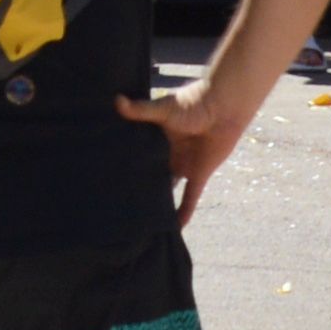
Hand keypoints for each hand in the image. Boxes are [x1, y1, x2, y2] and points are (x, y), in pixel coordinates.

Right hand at [116, 70, 261, 219]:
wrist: (224, 107)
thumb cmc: (193, 102)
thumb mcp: (163, 108)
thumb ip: (141, 110)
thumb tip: (116, 101)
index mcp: (156, 137)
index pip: (137, 154)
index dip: (125, 165)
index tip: (106, 179)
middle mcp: (168, 154)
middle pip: (151, 175)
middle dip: (139, 188)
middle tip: (119, 205)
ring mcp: (183, 165)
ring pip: (168, 189)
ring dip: (159, 203)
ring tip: (142, 222)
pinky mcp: (199, 174)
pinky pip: (190, 198)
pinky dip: (184, 212)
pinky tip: (176, 228)